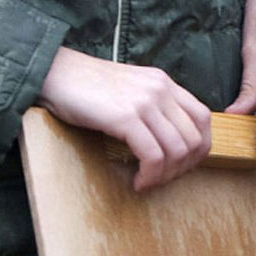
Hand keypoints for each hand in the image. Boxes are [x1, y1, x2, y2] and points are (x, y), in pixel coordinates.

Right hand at [36, 47, 211, 191]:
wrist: (52, 74)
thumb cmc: (88, 89)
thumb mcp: (132, 91)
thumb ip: (156, 109)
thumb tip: (176, 145)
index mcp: (165, 83)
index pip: (203, 118)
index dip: (199, 148)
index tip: (182, 165)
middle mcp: (160, 90)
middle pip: (194, 139)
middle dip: (183, 168)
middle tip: (163, 179)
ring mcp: (145, 102)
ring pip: (178, 150)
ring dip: (166, 176)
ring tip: (148, 182)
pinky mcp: (126, 117)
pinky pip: (153, 156)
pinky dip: (150, 175)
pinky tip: (138, 181)